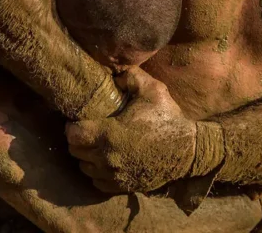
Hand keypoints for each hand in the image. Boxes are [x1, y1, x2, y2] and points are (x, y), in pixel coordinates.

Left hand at [66, 67, 196, 193]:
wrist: (188, 150)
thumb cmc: (168, 118)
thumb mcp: (152, 89)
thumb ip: (131, 76)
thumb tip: (115, 75)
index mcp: (110, 134)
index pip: (73, 135)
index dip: (73, 124)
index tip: (80, 117)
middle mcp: (107, 159)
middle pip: (75, 151)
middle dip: (78, 139)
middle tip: (88, 127)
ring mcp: (115, 176)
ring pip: (85, 168)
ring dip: (86, 156)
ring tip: (96, 142)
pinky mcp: (123, 187)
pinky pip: (98, 182)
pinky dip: (97, 171)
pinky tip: (107, 158)